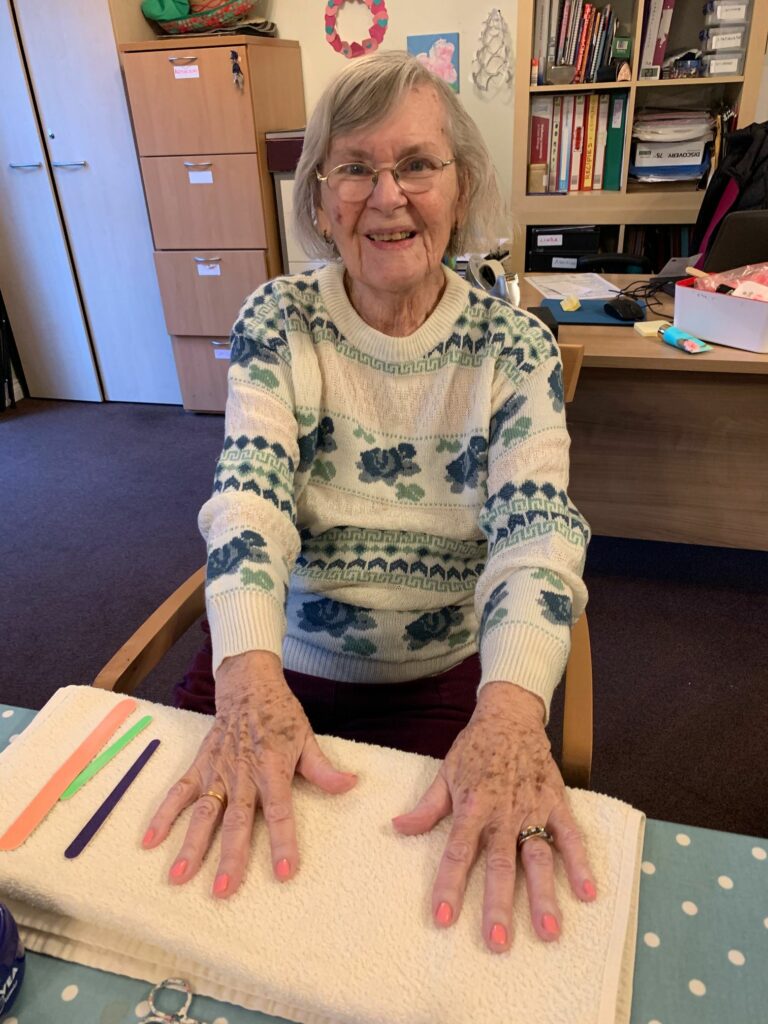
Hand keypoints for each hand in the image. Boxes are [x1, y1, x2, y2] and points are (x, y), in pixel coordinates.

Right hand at [141, 650, 356, 896]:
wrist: (248, 685)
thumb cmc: (281, 716)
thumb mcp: (307, 738)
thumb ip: (323, 768)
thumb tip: (351, 786)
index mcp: (273, 769)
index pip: (280, 811)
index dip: (283, 842)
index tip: (284, 873)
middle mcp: (243, 774)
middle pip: (237, 821)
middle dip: (230, 857)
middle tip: (223, 890)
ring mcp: (217, 771)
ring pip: (204, 812)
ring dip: (191, 844)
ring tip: (179, 876)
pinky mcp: (200, 766)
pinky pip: (179, 792)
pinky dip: (164, 814)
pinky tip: (150, 840)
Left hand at [392, 681, 595, 952]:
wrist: (510, 715)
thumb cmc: (475, 748)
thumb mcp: (445, 773)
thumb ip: (427, 806)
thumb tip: (398, 828)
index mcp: (472, 806)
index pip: (458, 852)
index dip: (449, 886)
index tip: (443, 920)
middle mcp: (503, 812)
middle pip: (500, 864)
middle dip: (499, 904)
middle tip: (498, 942)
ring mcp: (533, 808)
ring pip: (538, 856)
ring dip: (544, 894)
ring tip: (548, 930)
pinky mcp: (557, 801)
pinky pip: (571, 836)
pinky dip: (580, 863)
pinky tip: (588, 892)